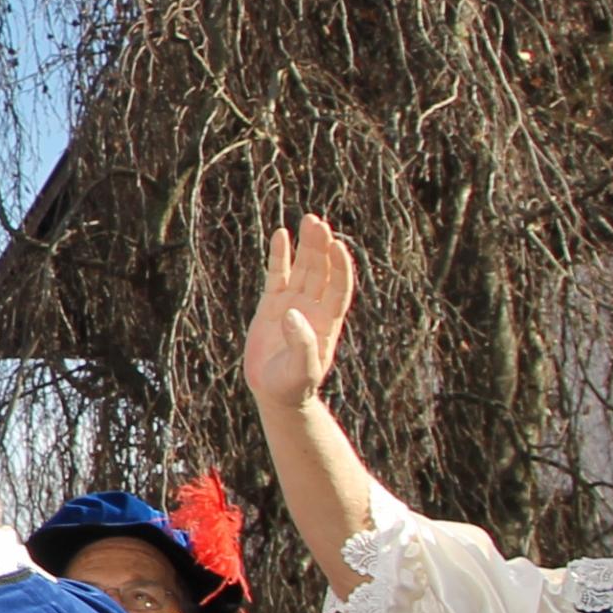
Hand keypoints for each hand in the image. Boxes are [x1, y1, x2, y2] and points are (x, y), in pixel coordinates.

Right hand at [242, 217, 359, 408]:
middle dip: (321, 247)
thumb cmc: (294, 385)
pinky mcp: (272, 304)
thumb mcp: (302, 370)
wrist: (275, 392)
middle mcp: (314, 307)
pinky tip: (282, 235)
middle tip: (318, 223)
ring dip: (306, 246)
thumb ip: (301, 343)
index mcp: (328, 321)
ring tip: (308, 220)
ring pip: (303, 268)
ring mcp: (293, 303)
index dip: (340, 267)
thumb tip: (292, 312)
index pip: (339, 287)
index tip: (338, 246)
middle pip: (321, 271)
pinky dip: (280, 256)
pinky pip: (277, 275)